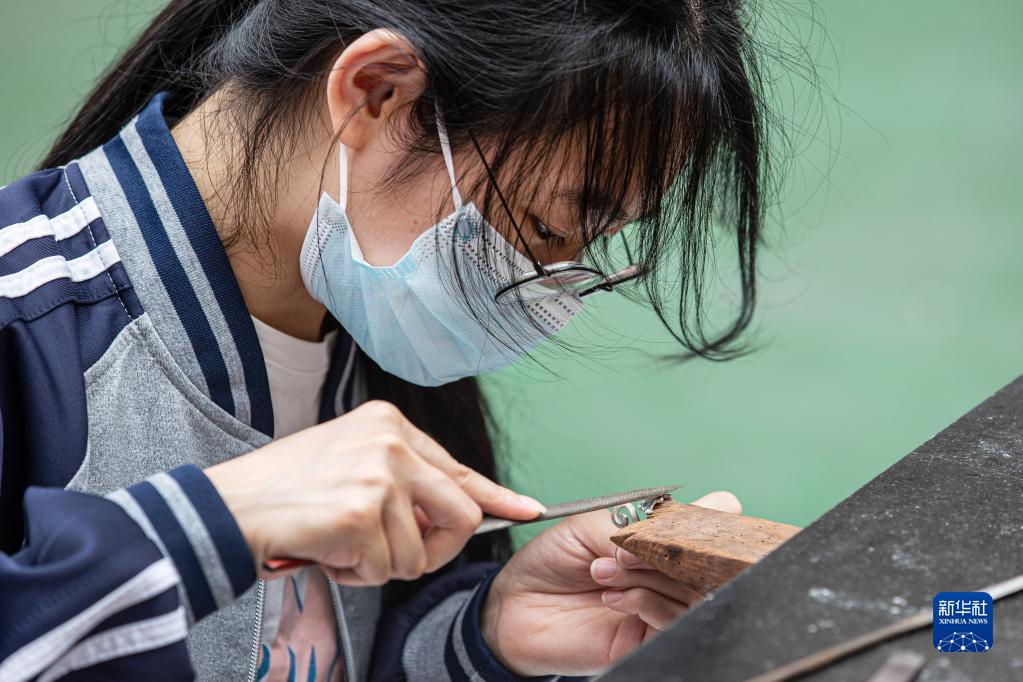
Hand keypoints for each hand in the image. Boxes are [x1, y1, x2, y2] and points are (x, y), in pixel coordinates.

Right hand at [205, 400, 544, 584]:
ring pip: (420, 553)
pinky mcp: (361, 512)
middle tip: (394, 557)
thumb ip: (404, 481)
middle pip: (461, 514)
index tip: (527, 509)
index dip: (498, 496)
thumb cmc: (286, 491)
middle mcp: (391, 440)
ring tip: (340, 544)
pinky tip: (327, 550)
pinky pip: (385, 568)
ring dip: (381, 565)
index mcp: (390, 423)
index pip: (460, 469)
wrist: (227, 506)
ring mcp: (378, 474)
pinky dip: (356, 574)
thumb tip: (458, 513)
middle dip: (436, 550)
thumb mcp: (352, 462)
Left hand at [480, 491, 741, 676]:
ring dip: (647, 574)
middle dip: (670, 548)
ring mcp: (664, 606)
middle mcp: (670, 572)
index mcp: (662, 537)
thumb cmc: (553, 559)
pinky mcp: (650, 639)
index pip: (717, 523)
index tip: (676, 521)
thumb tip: (698, 518)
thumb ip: (646, 524)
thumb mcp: (593, 525)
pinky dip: (644, 601)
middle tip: (625, 547)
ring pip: (692, 589)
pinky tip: (610, 596)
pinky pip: (672, 620)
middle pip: (712, 559)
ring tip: (603, 569)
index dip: (712, 518)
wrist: (516, 604)